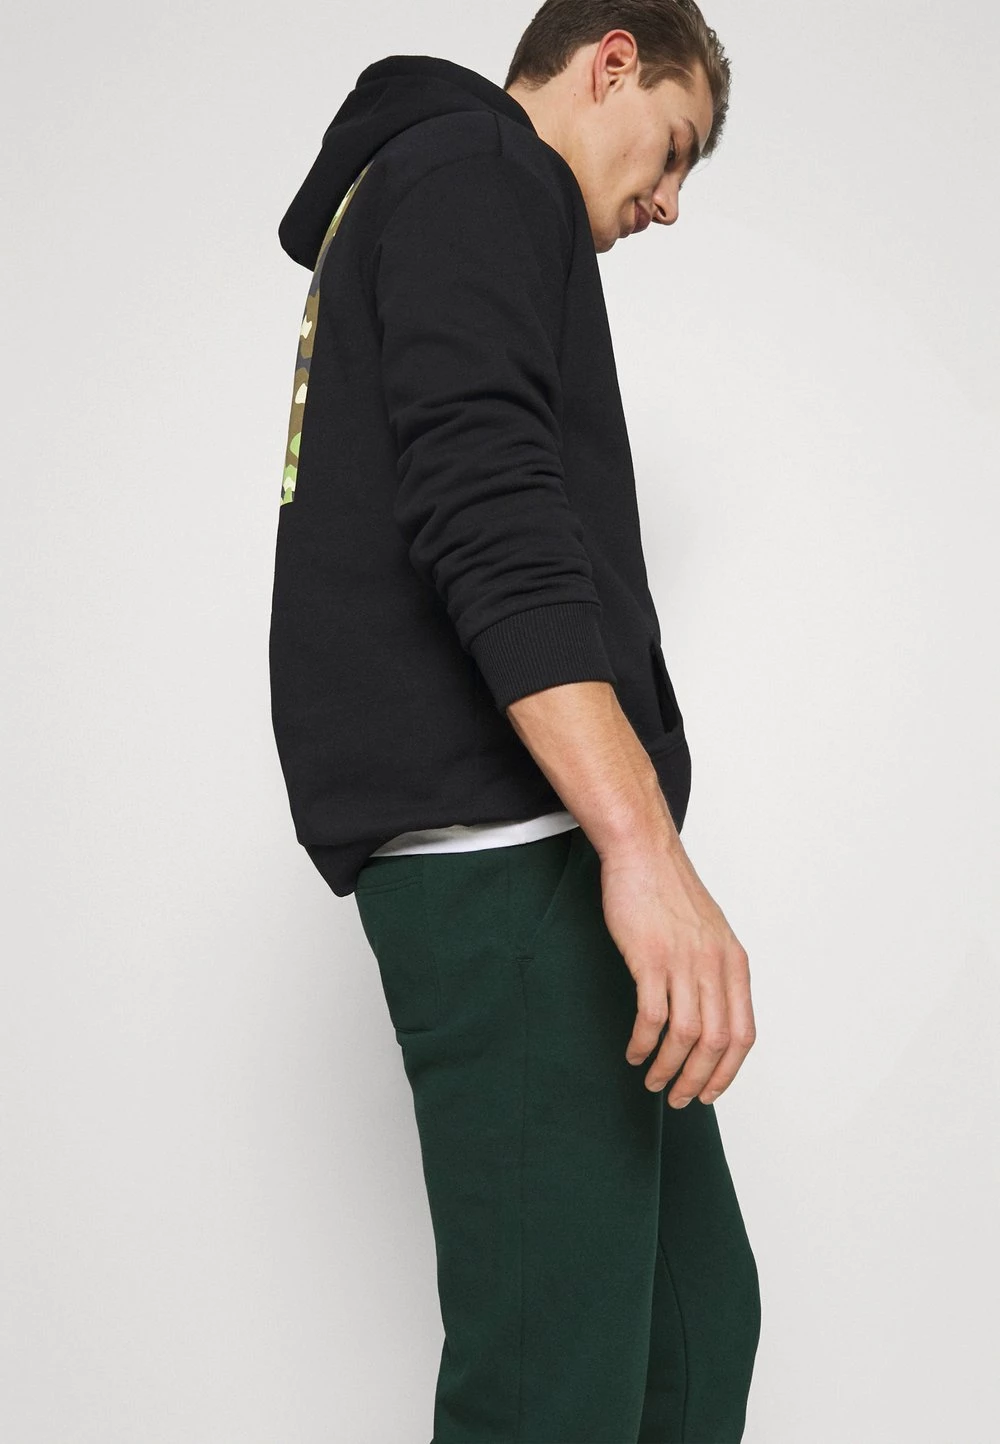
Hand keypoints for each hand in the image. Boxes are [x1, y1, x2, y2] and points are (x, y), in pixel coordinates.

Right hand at [598, 836, 755, 1106]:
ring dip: (669, 1068)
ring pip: (685, 1036)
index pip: (744, 1034)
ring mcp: (683, 962)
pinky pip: (652, 1017)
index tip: (710, 1093)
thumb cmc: (670, 891)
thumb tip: (711, 1014)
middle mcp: (715, 966)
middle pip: (716, 1042)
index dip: (728, 1071)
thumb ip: (715, 970)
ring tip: (652, 1081)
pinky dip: (644, 1043)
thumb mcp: (710, 932)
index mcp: (734, 963)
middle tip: (679, 1099)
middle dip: (698, 1080)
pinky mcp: (650, 958)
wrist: (643, 852)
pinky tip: (634, 1051)